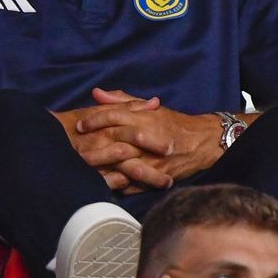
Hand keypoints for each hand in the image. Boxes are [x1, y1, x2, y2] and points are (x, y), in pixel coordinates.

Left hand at [72, 89, 222, 191]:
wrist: (202, 142)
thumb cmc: (172, 123)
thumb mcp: (148, 107)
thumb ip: (121, 100)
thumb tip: (96, 93)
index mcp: (144, 118)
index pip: (114, 116)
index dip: (94, 120)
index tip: (79, 125)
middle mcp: (146, 137)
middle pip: (115, 140)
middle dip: (93, 146)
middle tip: (75, 149)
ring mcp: (151, 159)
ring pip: (123, 163)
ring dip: (103, 167)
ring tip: (85, 169)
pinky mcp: (156, 176)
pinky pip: (133, 182)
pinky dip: (118, 183)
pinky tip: (103, 183)